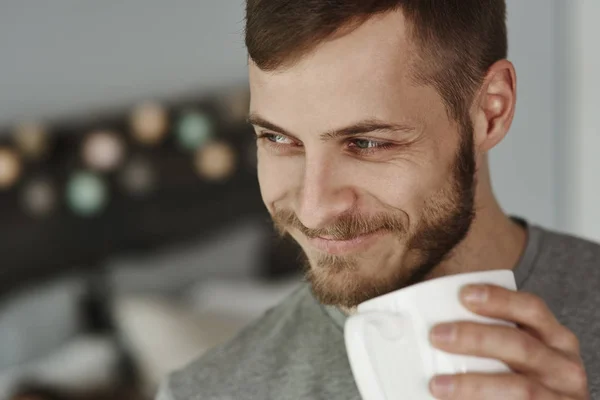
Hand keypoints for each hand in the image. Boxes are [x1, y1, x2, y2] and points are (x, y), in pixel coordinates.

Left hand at [428, 284, 589, 398]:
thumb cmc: (516, 380)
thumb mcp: (513, 356)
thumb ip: (488, 339)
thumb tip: (432, 328)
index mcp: (554, 338)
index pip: (531, 308)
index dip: (499, 299)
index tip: (464, 294)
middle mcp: (563, 365)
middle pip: (520, 345)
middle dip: (476, 338)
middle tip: (437, 336)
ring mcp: (561, 397)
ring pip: (520, 388)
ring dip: (474, 385)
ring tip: (438, 385)